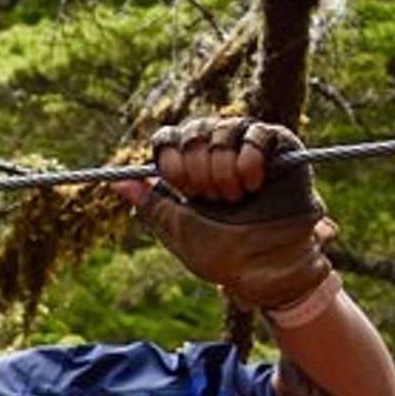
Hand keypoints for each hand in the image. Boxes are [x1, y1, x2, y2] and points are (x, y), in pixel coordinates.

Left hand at [113, 117, 335, 312]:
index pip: (167, 138)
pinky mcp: (279, 146)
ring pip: (222, 130)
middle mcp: (215, 153)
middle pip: (192, 131)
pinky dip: (249, 160)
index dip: (171, 161)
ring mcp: (246, 147)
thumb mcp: (178, 230)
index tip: (182, 189)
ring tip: (235, 199)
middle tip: (212, 199)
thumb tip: (116, 182)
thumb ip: (151, 203)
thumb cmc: (221, 253)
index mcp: (188, 170)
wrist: (266, 265)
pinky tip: (253, 185)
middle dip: (197, 169)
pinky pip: (256, 134)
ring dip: (223, 171)